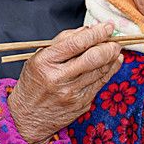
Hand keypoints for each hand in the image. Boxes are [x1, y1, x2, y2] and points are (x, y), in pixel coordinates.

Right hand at [8, 22, 121, 143]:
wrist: (27, 117)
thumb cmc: (34, 82)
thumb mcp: (39, 57)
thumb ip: (63, 41)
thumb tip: (89, 30)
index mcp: (45, 62)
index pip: (77, 43)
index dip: (97, 33)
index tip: (108, 26)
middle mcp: (59, 78)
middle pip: (93, 58)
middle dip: (110, 46)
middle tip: (116, 40)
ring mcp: (72, 93)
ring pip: (101, 70)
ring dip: (112, 58)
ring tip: (115, 49)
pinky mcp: (82, 103)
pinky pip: (101, 83)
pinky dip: (110, 70)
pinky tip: (113, 62)